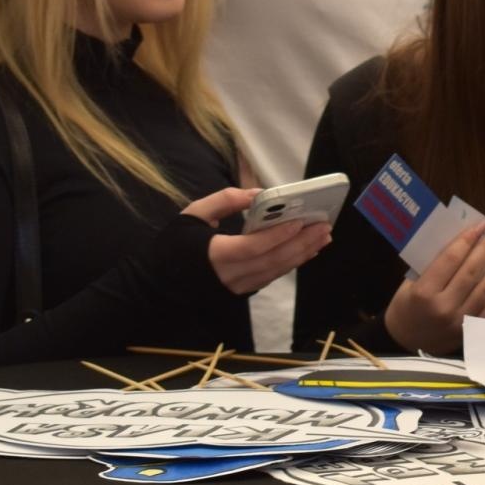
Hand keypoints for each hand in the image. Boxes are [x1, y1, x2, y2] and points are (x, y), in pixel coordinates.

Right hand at [189, 187, 331, 296]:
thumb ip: (224, 200)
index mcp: (214, 255)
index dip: (277, 236)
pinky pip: (272, 276)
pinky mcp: (243, 290)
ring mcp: (238, 287)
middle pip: (272, 261)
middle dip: (301, 244)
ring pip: (276, 271)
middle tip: (324, 226)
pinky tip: (307, 250)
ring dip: (303, 254)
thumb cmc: (175, 245)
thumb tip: (258, 193)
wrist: (160, 282)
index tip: (299, 222)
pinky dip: (292, 263)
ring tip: (323, 237)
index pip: (252, 247)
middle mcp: (230, 275)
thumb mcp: (192, 215)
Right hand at [383, 220, 484, 354]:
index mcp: (424, 292)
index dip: (469, 239)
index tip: (484, 223)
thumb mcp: (411, 282)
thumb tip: (465, 239)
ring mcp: (460, 321)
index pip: (451, 259)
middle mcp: (444, 307)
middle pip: (472, 270)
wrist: (405, 343)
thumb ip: (434, 264)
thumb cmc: (406, 306)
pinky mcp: (471, 331)